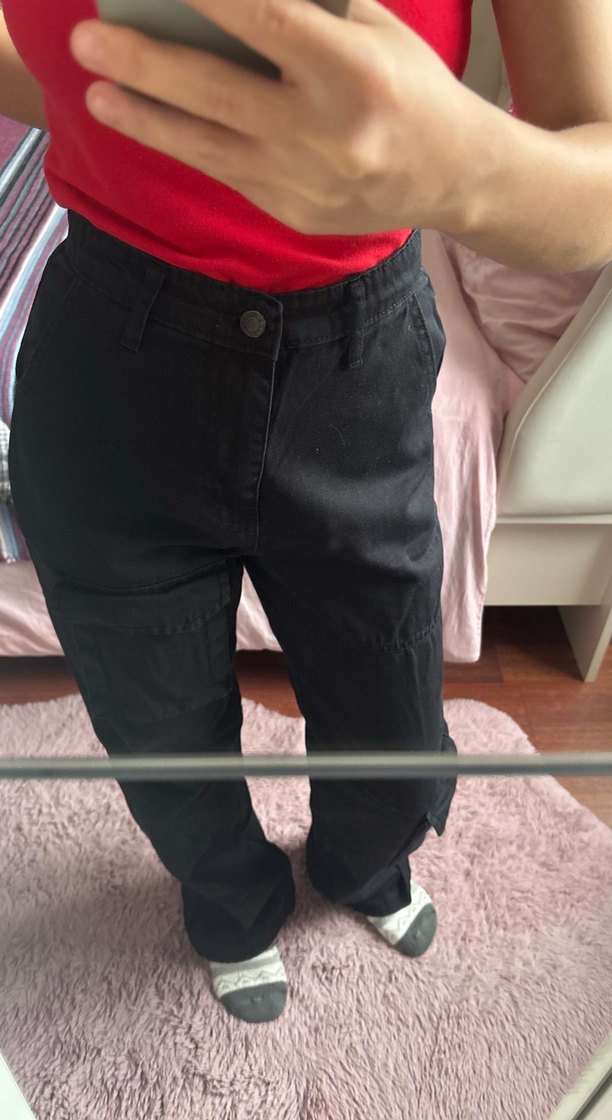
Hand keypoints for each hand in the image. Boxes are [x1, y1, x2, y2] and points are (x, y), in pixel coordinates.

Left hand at [69, 0, 479, 235]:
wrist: (454, 177)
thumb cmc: (411, 88)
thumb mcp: (375, 30)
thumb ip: (309, 8)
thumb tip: (228, 0)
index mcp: (353, 71)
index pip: (265, 21)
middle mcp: (325, 131)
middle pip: (218, 92)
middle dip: (146, 65)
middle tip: (89, 42)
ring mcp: (306, 181)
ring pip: (209, 147)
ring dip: (146, 120)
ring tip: (96, 97)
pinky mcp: (294, 214)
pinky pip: (227, 173)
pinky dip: (184, 145)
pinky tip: (149, 124)